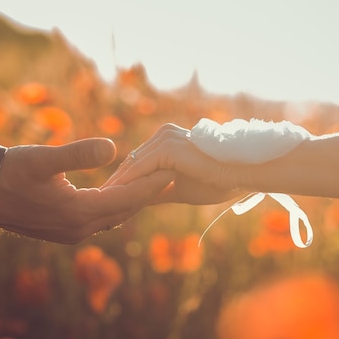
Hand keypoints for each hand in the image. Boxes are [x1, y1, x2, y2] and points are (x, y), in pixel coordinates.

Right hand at [0, 138, 173, 243]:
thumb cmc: (10, 172)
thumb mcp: (43, 159)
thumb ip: (78, 154)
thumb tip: (113, 147)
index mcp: (77, 213)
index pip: (126, 199)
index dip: (150, 184)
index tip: (171, 171)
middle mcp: (78, 228)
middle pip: (125, 211)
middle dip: (147, 194)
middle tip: (170, 176)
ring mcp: (71, 232)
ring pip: (114, 217)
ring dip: (132, 201)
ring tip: (151, 184)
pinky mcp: (65, 230)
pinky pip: (101, 219)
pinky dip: (115, 206)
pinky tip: (119, 194)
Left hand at [104, 124, 243, 204]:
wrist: (241, 175)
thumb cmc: (216, 181)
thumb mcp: (177, 188)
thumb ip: (155, 190)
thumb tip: (135, 201)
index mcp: (166, 139)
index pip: (137, 162)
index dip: (122, 182)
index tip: (107, 200)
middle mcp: (163, 134)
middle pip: (131, 163)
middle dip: (115, 184)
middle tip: (97, 203)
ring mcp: (165, 138)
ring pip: (133, 166)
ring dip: (117, 186)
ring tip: (101, 204)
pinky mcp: (167, 148)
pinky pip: (141, 170)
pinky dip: (128, 185)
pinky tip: (115, 199)